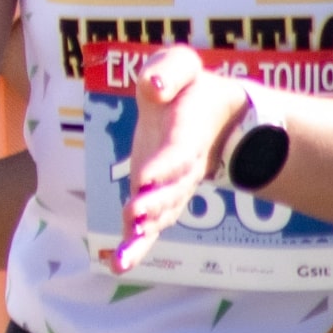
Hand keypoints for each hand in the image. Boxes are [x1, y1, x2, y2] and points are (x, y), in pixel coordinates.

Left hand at [112, 48, 249, 272]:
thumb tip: (154, 88)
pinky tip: (117, 264)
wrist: (214, 119)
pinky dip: (136, 247)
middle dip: (153, 205)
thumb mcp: (181, 67)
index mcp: (185, 137)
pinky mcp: (157, 201)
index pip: (176, 153)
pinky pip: (149, 229)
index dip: (163, 165)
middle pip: (170, 192)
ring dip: (143, 232)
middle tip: (135, 215)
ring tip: (124, 252)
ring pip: (159, 216)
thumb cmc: (190, 91)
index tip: (147, 177)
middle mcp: (180, 170)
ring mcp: (170, 190)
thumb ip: (169, 71)